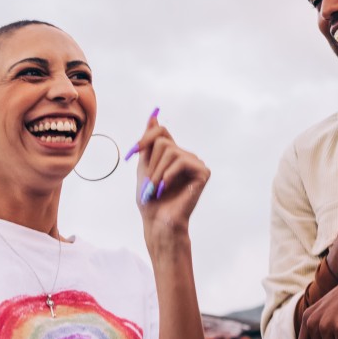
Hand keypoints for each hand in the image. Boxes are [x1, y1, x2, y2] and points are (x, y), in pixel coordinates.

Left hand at [127, 108, 210, 242]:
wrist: (158, 221)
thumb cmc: (150, 200)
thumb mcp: (144, 167)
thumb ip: (149, 143)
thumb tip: (153, 117)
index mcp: (172, 155)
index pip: (161, 131)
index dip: (147, 138)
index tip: (134, 152)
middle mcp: (186, 156)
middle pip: (164, 142)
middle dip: (151, 164)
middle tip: (149, 184)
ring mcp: (196, 163)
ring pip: (170, 151)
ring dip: (157, 173)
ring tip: (156, 189)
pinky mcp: (203, 172)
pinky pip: (181, 161)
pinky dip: (169, 175)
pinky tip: (167, 188)